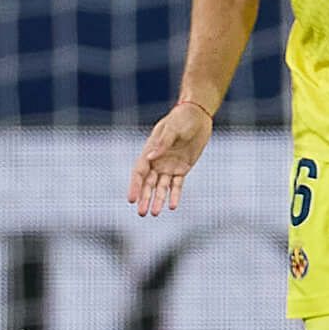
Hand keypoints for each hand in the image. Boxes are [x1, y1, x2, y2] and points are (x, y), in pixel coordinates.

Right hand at [129, 100, 211, 214]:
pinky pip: (177, 185)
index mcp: (149, 151)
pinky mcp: (182, 169)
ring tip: (155, 214)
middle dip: (144, 198)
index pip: (139, 172)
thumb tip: (151, 156)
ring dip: (157, 200)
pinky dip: (175, 195)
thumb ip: (163, 143)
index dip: (135, 186)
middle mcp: (157, 161)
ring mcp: (169, 166)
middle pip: (148, 184)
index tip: (131, 199)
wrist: (197, 116)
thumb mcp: (172, 128)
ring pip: (161, 187)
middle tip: (141, 213)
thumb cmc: (181, 118)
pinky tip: (173, 206)